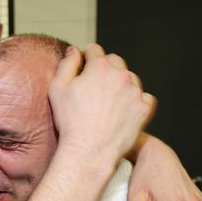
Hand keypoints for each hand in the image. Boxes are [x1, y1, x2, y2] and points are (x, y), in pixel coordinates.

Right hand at [48, 44, 155, 162]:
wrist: (89, 150)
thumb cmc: (70, 122)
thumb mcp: (57, 89)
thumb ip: (66, 64)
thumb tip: (74, 51)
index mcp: (99, 67)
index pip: (94, 50)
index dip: (86, 57)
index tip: (83, 66)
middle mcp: (120, 75)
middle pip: (114, 60)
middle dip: (104, 68)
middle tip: (94, 85)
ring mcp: (135, 91)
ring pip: (130, 77)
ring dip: (121, 82)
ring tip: (108, 100)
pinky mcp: (144, 108)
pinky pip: (144, 96)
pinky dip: (136, 100)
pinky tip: (123, 109)